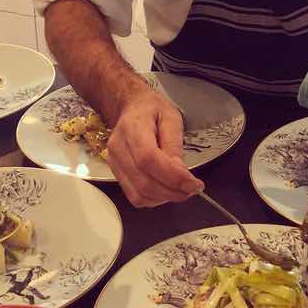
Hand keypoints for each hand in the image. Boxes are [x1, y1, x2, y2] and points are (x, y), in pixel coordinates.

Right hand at [106, 86, 203, 207]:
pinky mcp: (115, 173)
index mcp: (133, 127)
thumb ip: (175, 145)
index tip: (194, 184)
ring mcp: (114, 163)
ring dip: (164, 198)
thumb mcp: (171, 118)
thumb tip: (181, 174)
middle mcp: (118, 147)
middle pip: (144, 182)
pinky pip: (134, 196)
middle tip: (193, 189)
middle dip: (173, 192)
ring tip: (181, 190)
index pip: (149, 159)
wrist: (130, 107)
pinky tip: (166, 189)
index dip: (172, 177)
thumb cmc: (152, 109)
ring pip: (138, 195)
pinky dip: (154, 199)